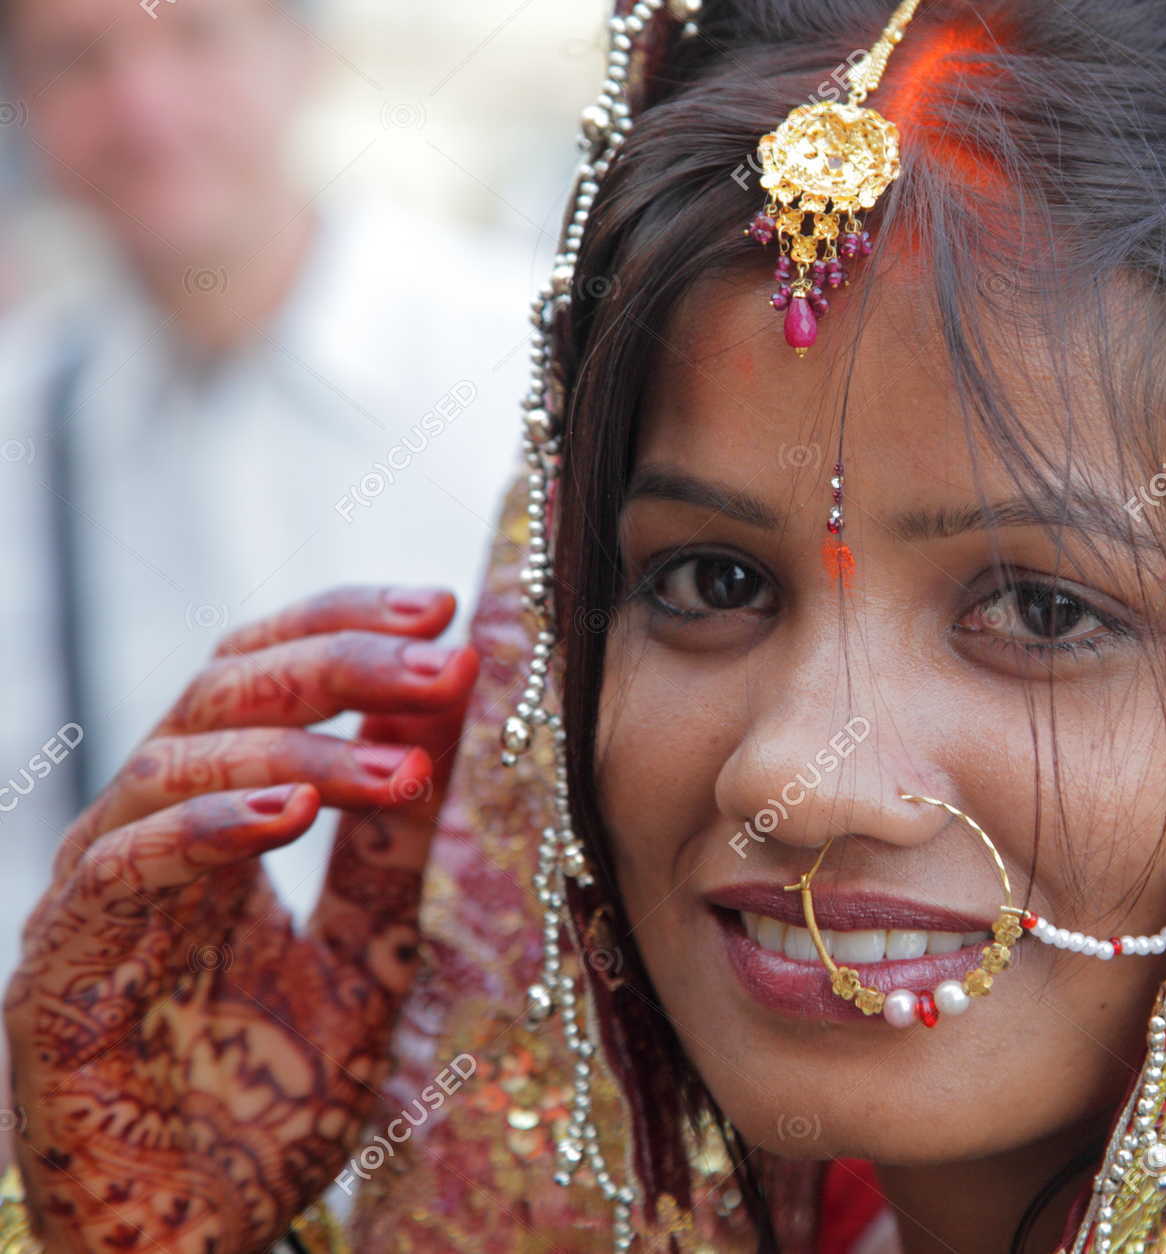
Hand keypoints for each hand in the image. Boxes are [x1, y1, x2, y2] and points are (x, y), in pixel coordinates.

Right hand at [4, 585, 479, 1252]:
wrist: (199, 1237)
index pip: (260, 677)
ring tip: (397, 762)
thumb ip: (394, 843)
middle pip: (219, 694)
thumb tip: (447, 712)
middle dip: (335, 659)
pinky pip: (123, 870)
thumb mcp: (368, 952)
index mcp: (213, 823)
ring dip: (296, 747)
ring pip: (171, 763)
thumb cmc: (271, 1100)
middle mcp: (145, 840)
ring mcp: (93, 902)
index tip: (444, 610)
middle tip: (437, 644)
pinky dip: (209, 828)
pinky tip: (293, 813)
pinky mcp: (57, 976)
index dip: (341, 629)